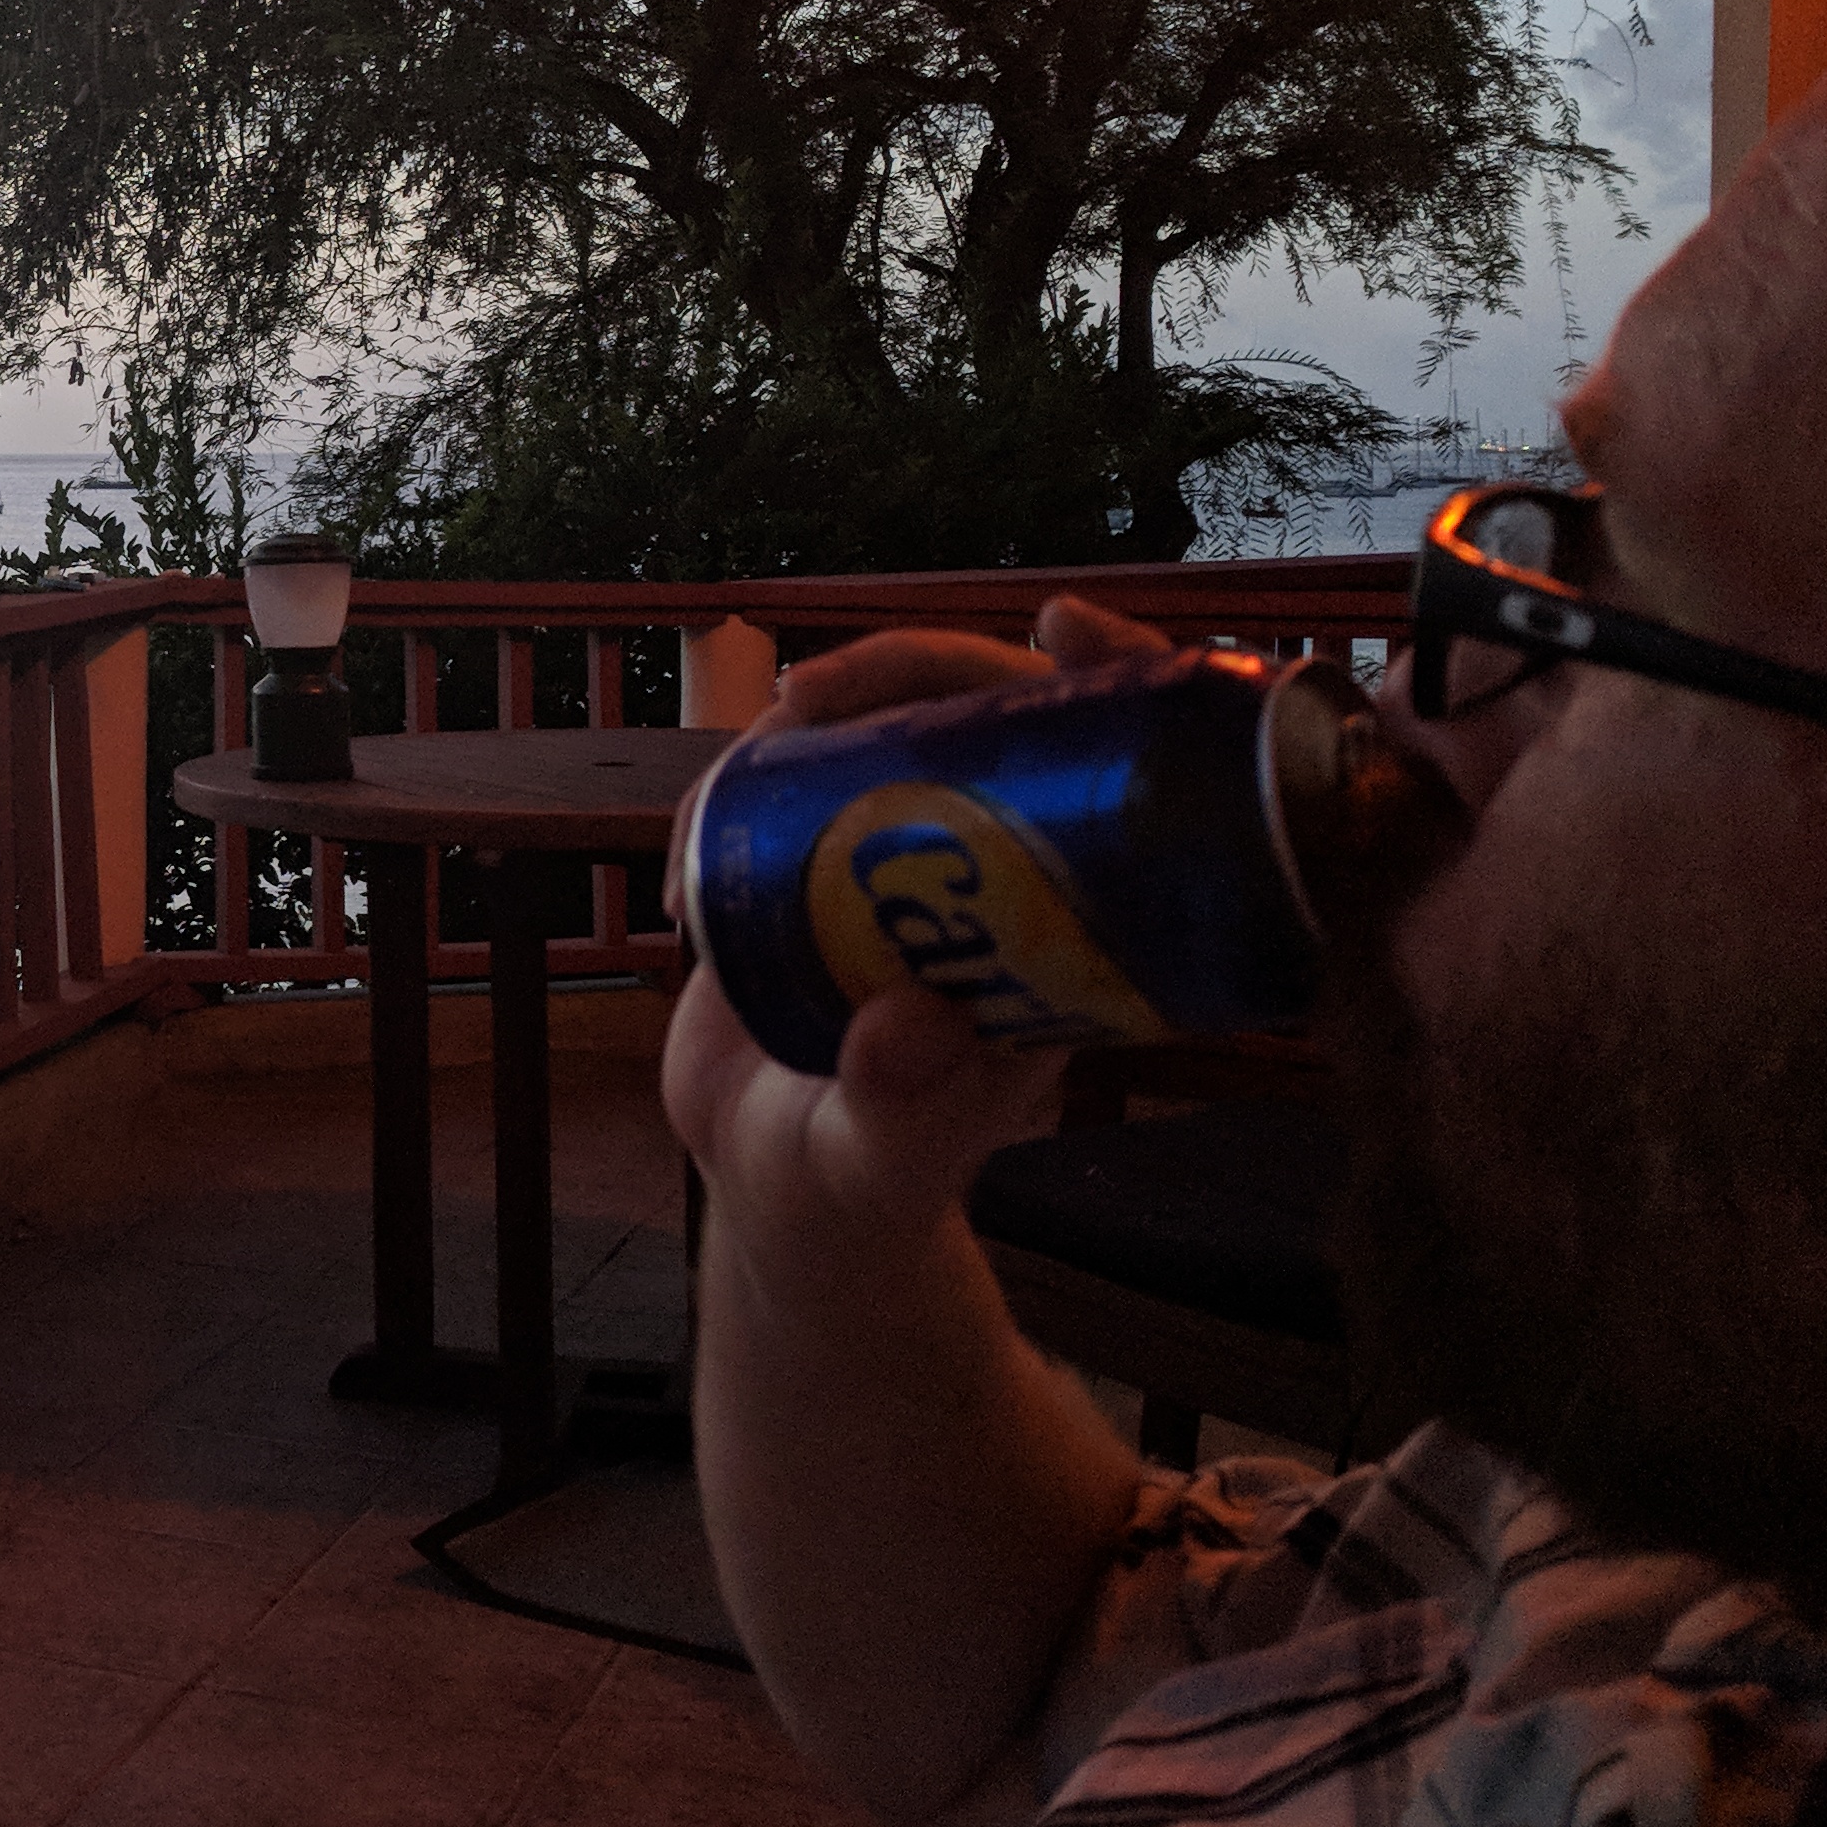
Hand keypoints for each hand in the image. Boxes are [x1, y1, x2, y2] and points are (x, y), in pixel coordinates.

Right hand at [660, 596, 1166, 1256]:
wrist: (776, 1197)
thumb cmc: (856, 1191)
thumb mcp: (882, 1165)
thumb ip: (902, 1111)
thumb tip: (908, 1021)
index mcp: (1067, 928)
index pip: (1126, 772)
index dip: (1117, 679)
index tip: (1063, 629)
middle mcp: (1001, 873)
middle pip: (995, 714)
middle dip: (918, 666)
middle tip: (812, 694)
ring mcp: (909, 854)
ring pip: (895, 723)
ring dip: (826, 707)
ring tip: (746, 761)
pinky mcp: (821, 854)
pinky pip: (801, 768)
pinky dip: (745, 769)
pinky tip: (700, 834)